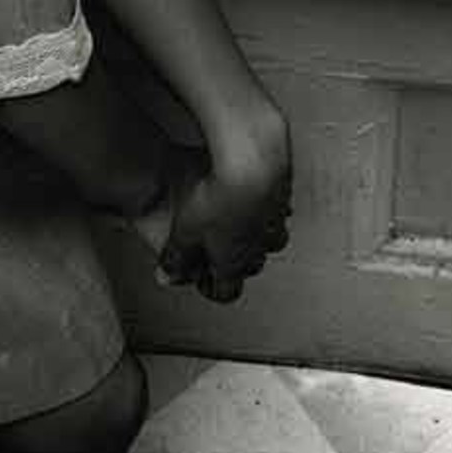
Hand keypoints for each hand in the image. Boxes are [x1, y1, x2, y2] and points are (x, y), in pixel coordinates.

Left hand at [158, 117, 291, 303]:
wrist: (251, 161)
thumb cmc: (219, 197)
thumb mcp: (184, 230)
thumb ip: (177, 257)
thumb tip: (167, 274)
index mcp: (234, 263)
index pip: (226, 292)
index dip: (211, 287)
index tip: (199, 276)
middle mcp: (260, 247)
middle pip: (250, 266)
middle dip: (232, 258)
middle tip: (212, 244)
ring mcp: (276, 220)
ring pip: (268, 236)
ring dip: (252, 230)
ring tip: (232, 211)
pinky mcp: (284, 192)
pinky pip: (276, 205)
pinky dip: (263, 202)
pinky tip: (250, 185)